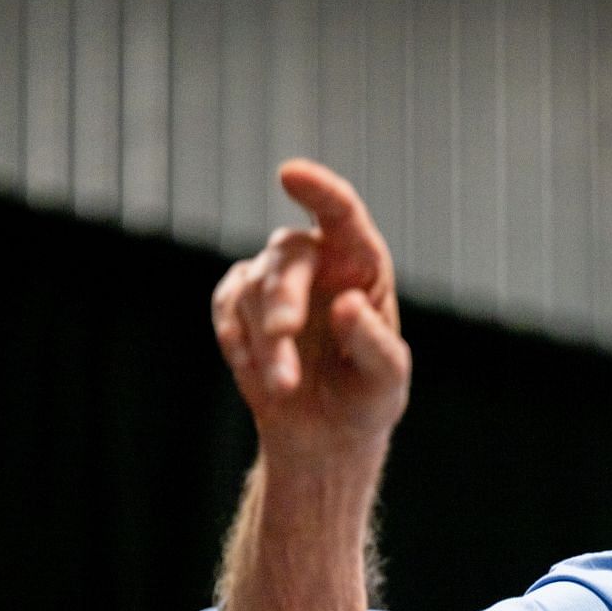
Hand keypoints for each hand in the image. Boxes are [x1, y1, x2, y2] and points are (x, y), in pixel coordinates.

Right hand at [210, 160, 410, 461]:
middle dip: (282, 295)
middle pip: (288, 255)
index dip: (318, 190)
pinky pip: (226, 306)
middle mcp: (319, 262)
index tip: (290, 173)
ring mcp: (276, 279)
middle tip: (283, 334)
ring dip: (265, 342)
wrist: (326, 437)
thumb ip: (372, 343)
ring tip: (285, 387)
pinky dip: (238, 341)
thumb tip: (347, 303)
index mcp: (362, 264)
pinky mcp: (240, 303)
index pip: (342, 214)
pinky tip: (259, 374)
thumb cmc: (367, 400)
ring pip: (253, 288)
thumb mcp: (385, 381)